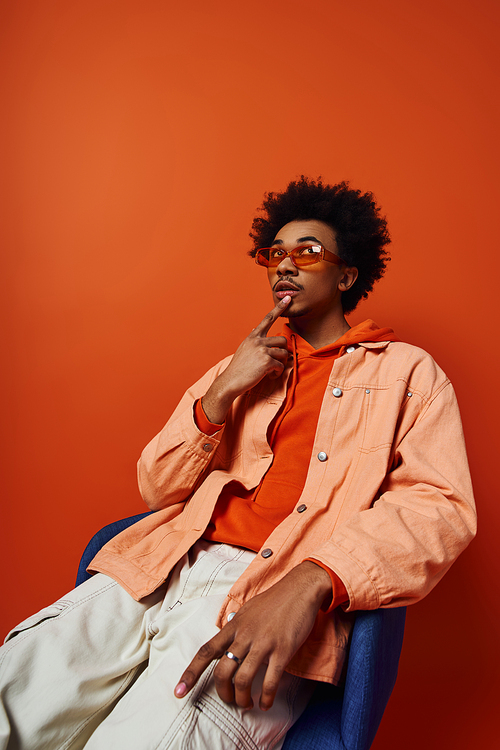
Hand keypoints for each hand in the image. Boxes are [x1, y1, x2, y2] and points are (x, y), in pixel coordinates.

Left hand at [174, 561, 331, 709]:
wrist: (299, 588)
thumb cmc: (275, 600)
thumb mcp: (248, 610)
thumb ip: (236, 628)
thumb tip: (227, 643)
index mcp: (234, 625)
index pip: (206, 651)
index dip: (190, 673)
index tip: (179, 691)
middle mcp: (245, 635)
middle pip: (223, 671)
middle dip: (222, 692)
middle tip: (229, 700)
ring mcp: (263, 642)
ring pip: (243, 679)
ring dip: (243, 698)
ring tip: (247, 704)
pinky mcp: (282, 649)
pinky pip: (270, 680)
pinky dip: (267, 697)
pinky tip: (266, 703)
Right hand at [200, 296, 291, 423]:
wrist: (230, 381)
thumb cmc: (238, 367)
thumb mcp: (244, 349)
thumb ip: (253, 339)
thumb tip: (256, 329)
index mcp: (253, 337)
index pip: (268, 319)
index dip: (279, 308)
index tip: (288, 298)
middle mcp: (257, 341)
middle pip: (282, 339)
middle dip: (283, 351)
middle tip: (276, 361)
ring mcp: (262, 350)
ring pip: (284, 353)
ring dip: (281, 363)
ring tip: (271, 370)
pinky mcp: (266, 362)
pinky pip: (280, 365)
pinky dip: (277, 373)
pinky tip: (269, 376)